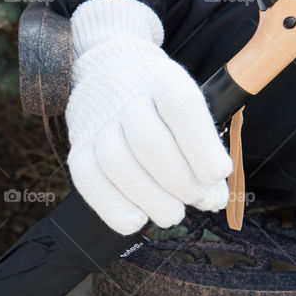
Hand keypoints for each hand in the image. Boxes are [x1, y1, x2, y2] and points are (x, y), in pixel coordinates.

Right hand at [65, 0, 232, 234]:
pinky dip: (113, 207)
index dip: (201, 146)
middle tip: (197, 197)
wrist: (109, 75)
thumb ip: (205, 151)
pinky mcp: (78, 148)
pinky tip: (137, 220)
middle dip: (180, 180)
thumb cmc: (161, 104)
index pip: (180, 105)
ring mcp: (97, 124)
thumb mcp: (189, 108)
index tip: (217, 174)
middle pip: (148, 141)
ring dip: (152, 199)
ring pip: (117, 164)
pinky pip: (88, 181)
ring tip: (173, 213)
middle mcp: (125, 97)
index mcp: (161, 79)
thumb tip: (214, 200)